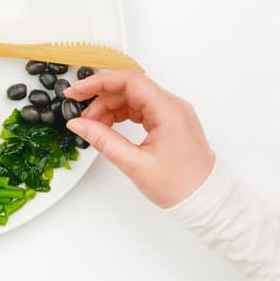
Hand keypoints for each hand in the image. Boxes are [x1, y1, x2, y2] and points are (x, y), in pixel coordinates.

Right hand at [63, 70, 214, 207]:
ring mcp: (171, 112)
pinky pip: (139, 108)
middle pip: (128, 87)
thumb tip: (77, 123)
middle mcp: (172, 105)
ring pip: (131, 97)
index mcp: (169, 110)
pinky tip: (106, 127)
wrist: (206, 201)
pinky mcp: (168, 121)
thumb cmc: (180, 186)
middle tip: (79, 114)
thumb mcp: (135, 164)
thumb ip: (103, 140)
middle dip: (100, 97)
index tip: (75, 92)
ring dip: (108, 107)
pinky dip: (119, 114)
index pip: (129, 80)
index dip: (98, 82)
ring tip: (92, 126)